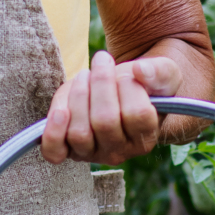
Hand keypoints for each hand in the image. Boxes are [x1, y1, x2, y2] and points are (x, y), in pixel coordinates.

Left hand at [41, 50, 182, 164]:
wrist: (119, 91)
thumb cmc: (143, 84)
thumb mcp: (161, 74)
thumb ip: (158, 72)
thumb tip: (139, 70)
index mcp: (146, 137)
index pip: (137, 114)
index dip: (130, 87)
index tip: (129, 72)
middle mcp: (119, 152)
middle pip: (105, 122)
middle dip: (101, 84)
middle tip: (102, 61)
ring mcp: (92, 153)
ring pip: (79, 132)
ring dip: (79, 96)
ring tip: (85, 76)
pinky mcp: (68, 149)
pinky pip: (55, 151)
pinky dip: (53, 133)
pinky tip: (59, 111)